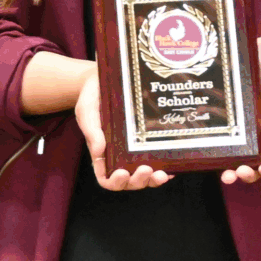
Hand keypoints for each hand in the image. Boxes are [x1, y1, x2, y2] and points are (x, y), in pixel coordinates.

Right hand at [73, 58, 171, 190]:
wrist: (106, 78)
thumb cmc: (93, 95)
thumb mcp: (87, 109)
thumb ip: (92, 129)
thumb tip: (99, 151)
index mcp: (102, 152)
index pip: (106, 177)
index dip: (114, 182)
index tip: (122, 173)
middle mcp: (120, 155)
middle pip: (129, 181)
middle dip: (138, 181)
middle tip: (146, 169)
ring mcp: (136, 149)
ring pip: (146, 175)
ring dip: (154, 180)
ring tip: (161, 174)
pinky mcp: (150, 140)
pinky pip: (160, 159)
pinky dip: (167, 167)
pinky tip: (173, 165)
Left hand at [222, 39, 260, 185]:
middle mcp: (260, 136)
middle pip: (255, 166)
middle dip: (247, 175)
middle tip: (237, 173)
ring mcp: (243, 131)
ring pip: (237, 158)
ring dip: (231, 170)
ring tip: (224, 173)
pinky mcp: (230, 122)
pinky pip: (224, 140)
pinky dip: (217, 150)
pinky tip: (209, 150)